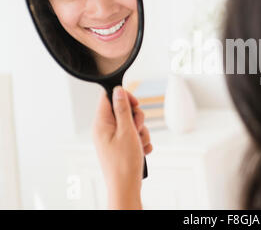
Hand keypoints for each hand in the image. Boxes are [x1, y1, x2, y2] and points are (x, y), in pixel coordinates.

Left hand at [92, 86, 151, 209]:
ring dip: (141, 131)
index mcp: (101, 123)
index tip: (135, 104)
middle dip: (137, 118)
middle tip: (137, 129)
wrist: (126, 188)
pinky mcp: (120, 146)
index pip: (109, 97)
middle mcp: (105, 129)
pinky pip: (134, 136)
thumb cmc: (124, 163)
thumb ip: (123, 109)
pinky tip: (141, 150)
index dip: (124, 96)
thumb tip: (118, 91)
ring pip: (131, 123)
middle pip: (123, 110)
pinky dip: (140, 141)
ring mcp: (113, 138)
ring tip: (140, 144)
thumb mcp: (126, 131)